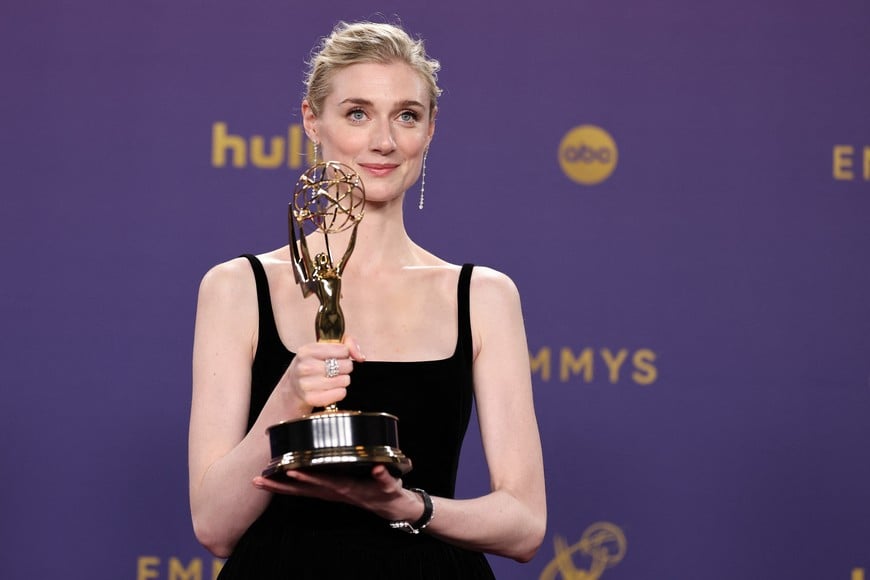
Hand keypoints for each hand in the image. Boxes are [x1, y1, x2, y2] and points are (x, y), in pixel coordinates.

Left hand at [252, 465, 412, 520]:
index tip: (291, 470)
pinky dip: (287, 488)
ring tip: (258, 481)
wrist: (391, 508)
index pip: (323, 482)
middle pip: (302, 490)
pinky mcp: (328, 492)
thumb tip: (378, 467)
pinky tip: (274, 482)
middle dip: (280, 485)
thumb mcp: (390, 485)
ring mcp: (328, 493)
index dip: (307, 477)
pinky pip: (303, 492)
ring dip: (278, 487)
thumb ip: (384, 477)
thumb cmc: (389, 493)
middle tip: (259, 479)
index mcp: (346, 488)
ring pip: (299, 492)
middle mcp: (333, 492)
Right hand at [281, 335, 364, 408]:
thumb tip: (360, 356)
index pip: (343, 350)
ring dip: (343, 380)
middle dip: (346, 367)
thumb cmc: (313, 364)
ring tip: (334, 378)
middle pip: (345, 366)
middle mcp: (305, 367)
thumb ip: (347, 343)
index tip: (338, 357)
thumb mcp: (325, 348)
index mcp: (307, 350)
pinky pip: (340, 393)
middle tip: (338, 369)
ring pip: (344, 380)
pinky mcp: (312, 398)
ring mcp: (306, 384)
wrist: (294, 386)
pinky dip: (341, 392)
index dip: (345, 354)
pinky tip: (333, 388)